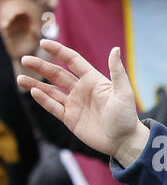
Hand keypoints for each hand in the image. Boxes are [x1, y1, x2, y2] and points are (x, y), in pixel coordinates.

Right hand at [18, 40, 149, 166]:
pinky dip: (43, 100)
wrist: (124, 141)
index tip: (43, 43)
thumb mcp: (124, 92)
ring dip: (36, 83)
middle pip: (57, 74)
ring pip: (51, 90)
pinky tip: (34, 92)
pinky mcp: (70, 118)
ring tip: (20, 77)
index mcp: (93, 80)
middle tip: (25, 59)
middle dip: (41, 66)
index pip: (72, 61)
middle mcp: (81, 90)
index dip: (58, 51)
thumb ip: (117, 71)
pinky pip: (53, 107)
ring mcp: (74, 104)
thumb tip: (115, 49)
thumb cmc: (127, 116)